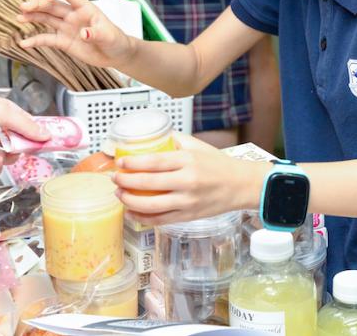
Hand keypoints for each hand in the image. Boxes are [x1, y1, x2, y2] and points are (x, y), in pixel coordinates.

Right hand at [17, 0, 129, 67]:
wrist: (115, 55)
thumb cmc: (115, 40)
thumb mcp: (109, 36)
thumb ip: (97, 34)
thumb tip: (84, 33)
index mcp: (85, 8)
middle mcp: (73, 15)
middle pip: (53, 6)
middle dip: (38, 5)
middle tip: (24, 6)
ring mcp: (67, 28)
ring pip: (47, 19)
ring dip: (33, 17)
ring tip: (19, 17)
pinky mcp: (63, 41)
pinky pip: (47, 39)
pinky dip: (35, 40)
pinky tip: (24, 42)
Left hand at [111, 134, 265, 224]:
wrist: (241, 185)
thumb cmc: (219, 164)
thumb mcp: (198, 146)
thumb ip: (175, 140)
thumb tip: (152, 137)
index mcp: (188, 161)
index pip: (154, 162)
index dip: (133, 163)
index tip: (120, 162)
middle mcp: (188, 182)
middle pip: (148, 184)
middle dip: (126, 182)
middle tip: (115, 178)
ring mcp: (188, 201)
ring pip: (151, 205)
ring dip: (130, 201)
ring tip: (120, 195)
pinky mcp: (188, 216)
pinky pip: (160, 219)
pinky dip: (143, 218)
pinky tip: (132, 212)